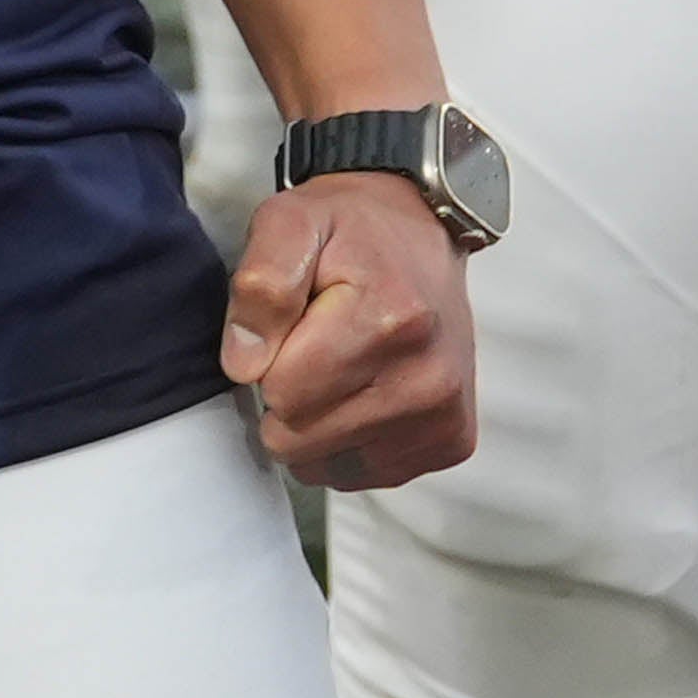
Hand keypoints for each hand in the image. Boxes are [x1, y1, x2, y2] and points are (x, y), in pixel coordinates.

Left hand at [222, 175, 476, 493]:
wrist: (424, 236)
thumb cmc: (351, 230)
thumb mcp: (290, 222)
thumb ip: (260, 284)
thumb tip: (245, 364)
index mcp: (390, 320)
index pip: (282, 392)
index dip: (269, 361)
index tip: (294, 327)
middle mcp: (429, 378)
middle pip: (299, 438)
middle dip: (288, 398)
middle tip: (314, 348)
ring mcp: (444, 416)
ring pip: (327, 465)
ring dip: (316, 426)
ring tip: (341, 368)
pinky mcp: (452, 441)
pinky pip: (364, 475)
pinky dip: (350, 442)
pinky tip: (365, 393)